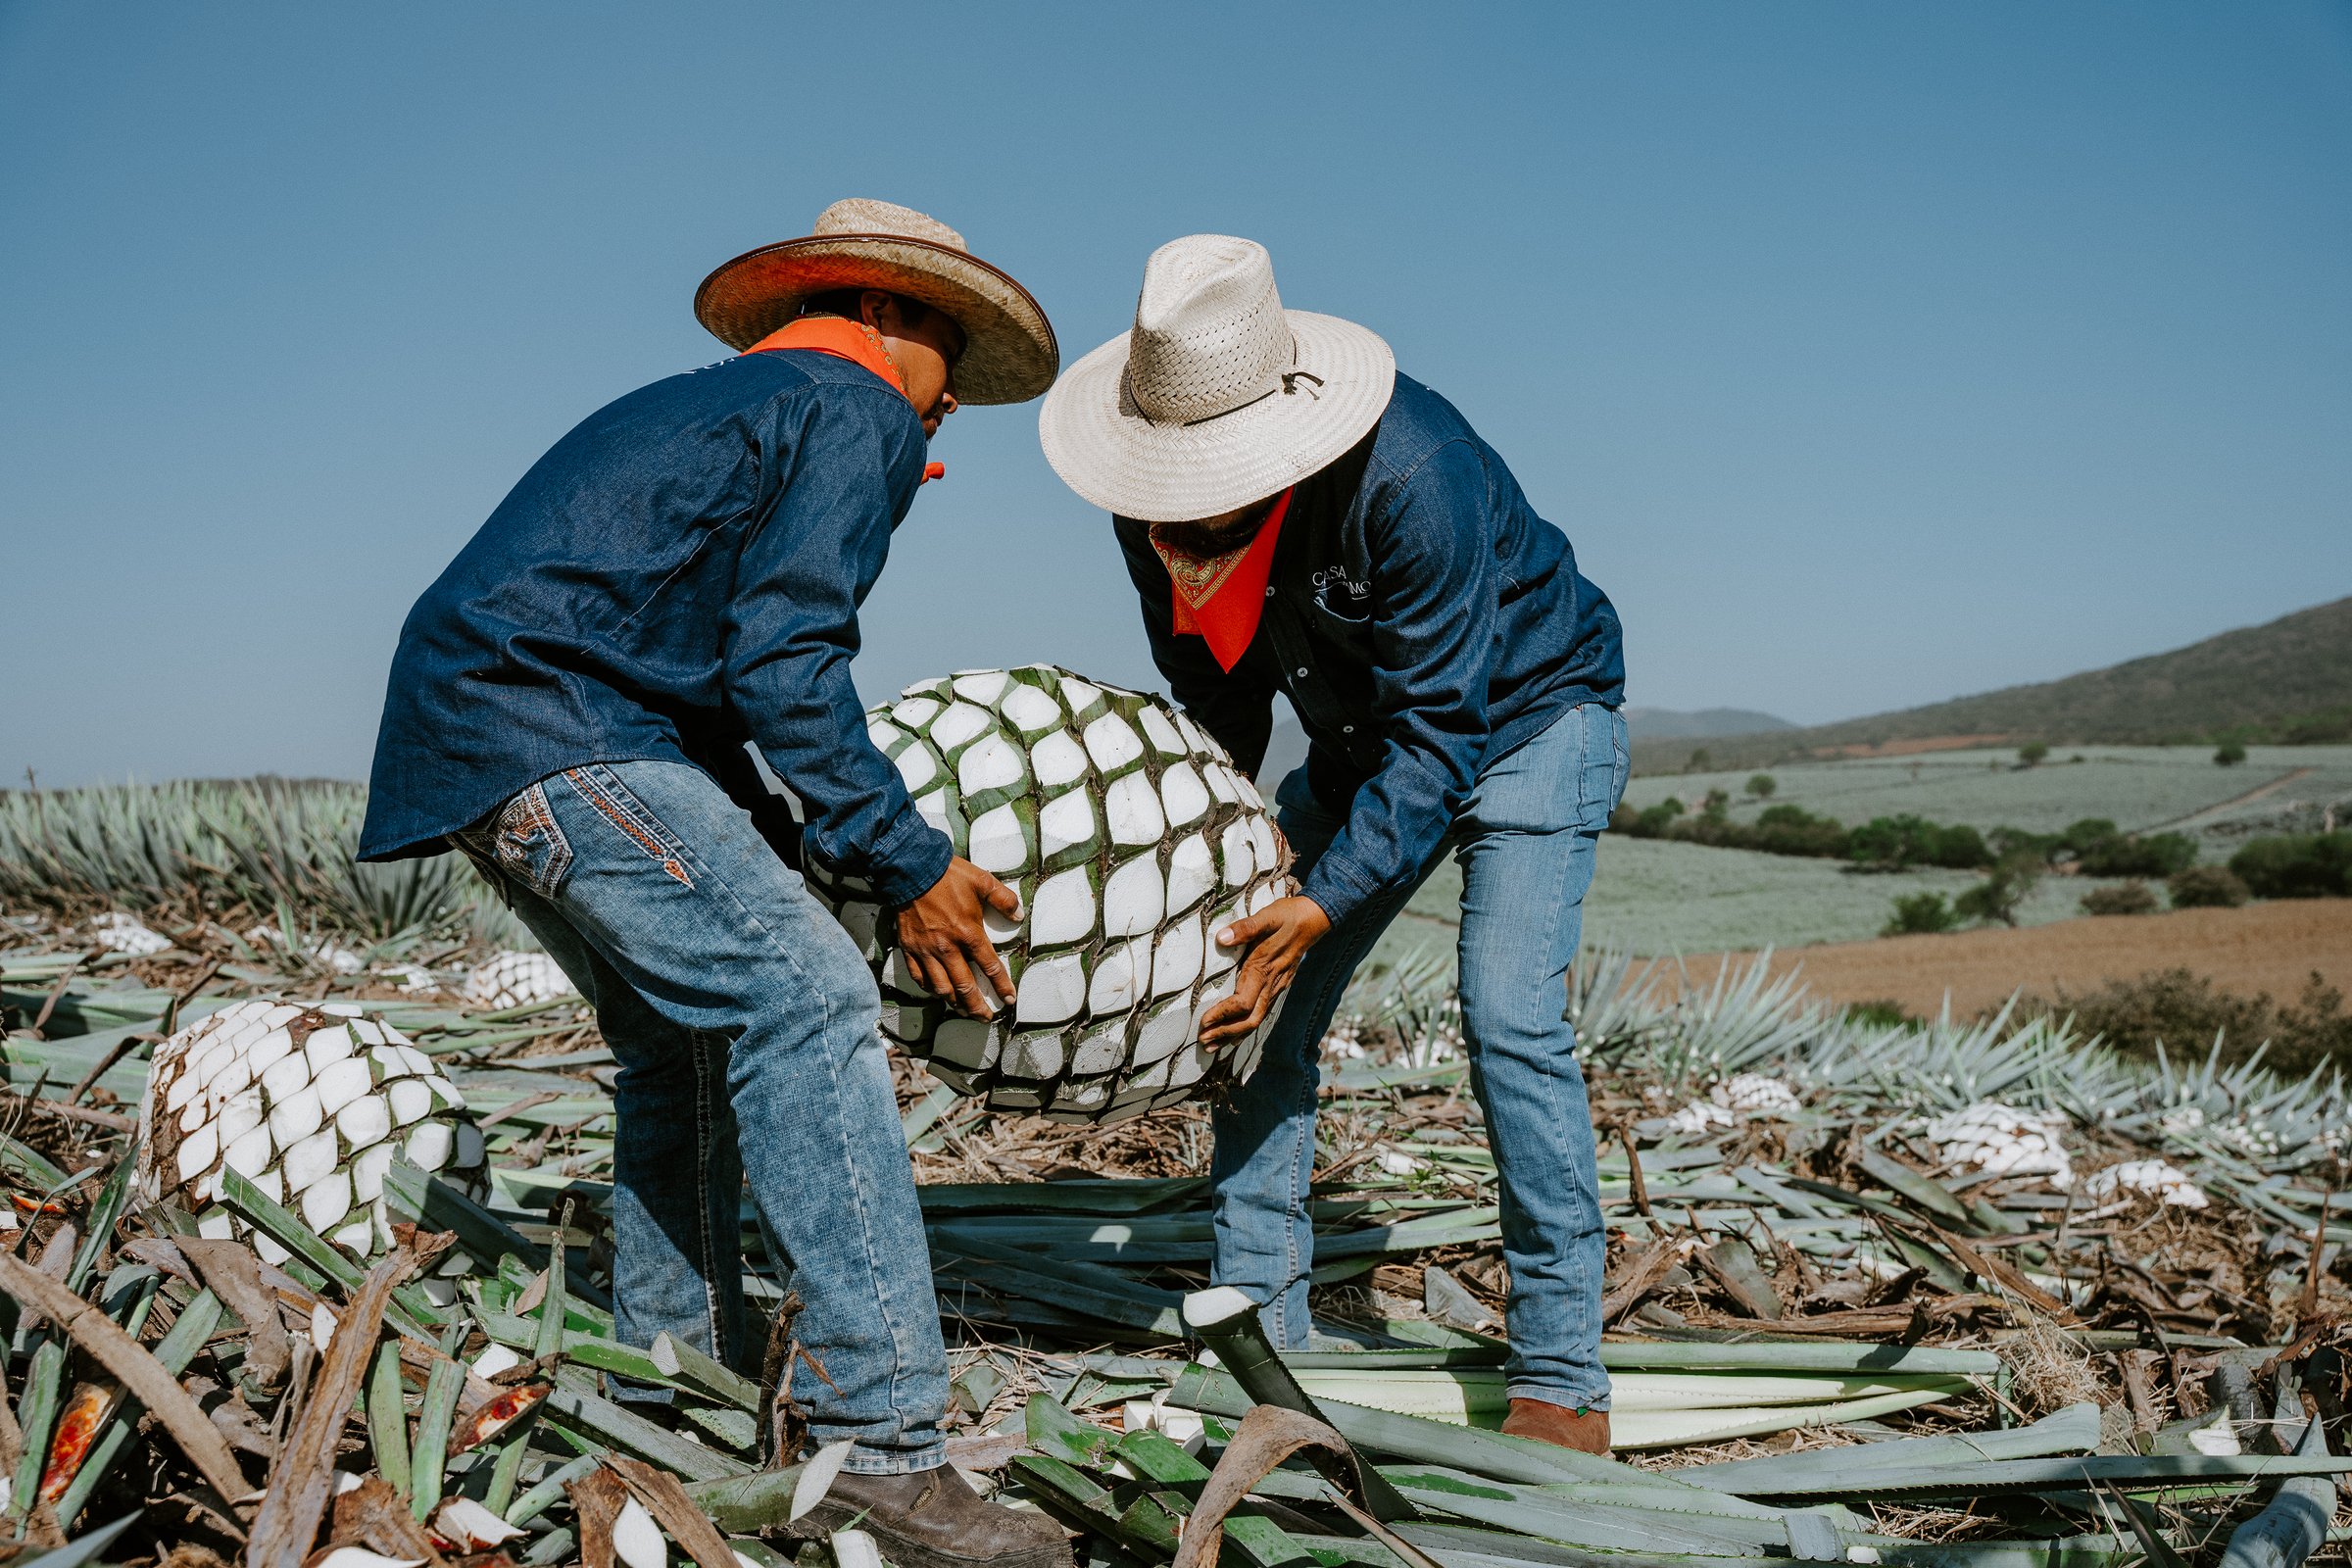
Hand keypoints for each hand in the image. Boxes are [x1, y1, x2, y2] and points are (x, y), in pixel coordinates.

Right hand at [897, 858, 1021, 1018]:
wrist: (911, 870)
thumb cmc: (948, 876)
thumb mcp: (983, 881)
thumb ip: (1004, 899)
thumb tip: (1019, 915)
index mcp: (968, 933)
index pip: (990, 967)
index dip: (1002, 986)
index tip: (1009, 1000)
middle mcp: (947, 948)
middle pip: (964, 986)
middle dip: (977, 1006)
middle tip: (985, 1017)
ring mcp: (926, 950)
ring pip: (941, 987)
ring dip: (953, 1002)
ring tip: (963, 1010)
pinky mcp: (909, 948)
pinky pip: (919, 977)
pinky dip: (929, 989)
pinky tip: (937, 993)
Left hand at [1198, 894, 1331, 1046]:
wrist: (1315, 919)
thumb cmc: (1288, 916)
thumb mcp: (1267, 916)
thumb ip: (1245, 928)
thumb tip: (1222, 938)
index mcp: (1264, 968)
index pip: (1242, 1002)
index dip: (1222, 1015)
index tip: (1204, 1022)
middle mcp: (1271, 983)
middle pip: (1250, 1020)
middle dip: (1226, 1033)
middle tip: (1204, 1042)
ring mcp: (1277, 987)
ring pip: (1257, 1020)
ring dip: (1234, 1034)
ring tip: (1214, 1045)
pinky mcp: (1279, 985)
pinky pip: (1262, 1012)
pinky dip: (1246, 1026)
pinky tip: (1235, 1033)